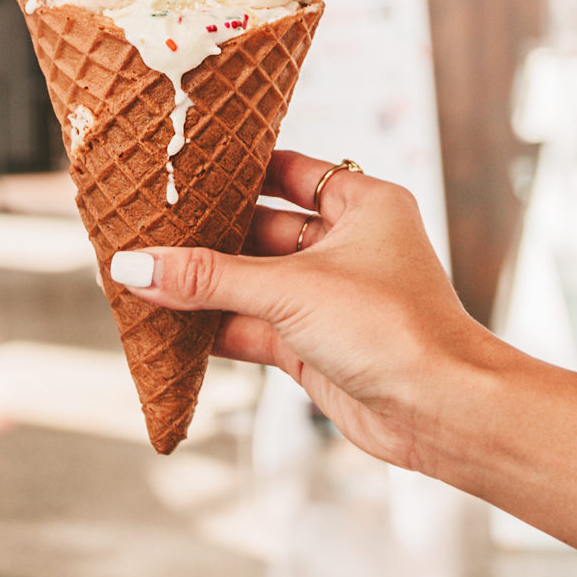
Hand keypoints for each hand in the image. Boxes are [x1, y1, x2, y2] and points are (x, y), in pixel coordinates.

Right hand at [109, 152, 495, 470]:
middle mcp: (348, 247)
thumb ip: (210, 277)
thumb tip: (135, 266)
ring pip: (253, 283)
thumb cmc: (393, 329)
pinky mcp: (315, 347)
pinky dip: (214, 326)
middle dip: (209, 233)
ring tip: (143, 271)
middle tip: (147, 222)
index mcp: (364, 205)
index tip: (182, 164)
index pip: (289, 170)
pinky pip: (253, 327)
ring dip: (206, 284)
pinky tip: (167, 322)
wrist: (440, 412)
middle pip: (262, 229)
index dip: (238, 169)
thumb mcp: (291, 289)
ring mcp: (330, 300)